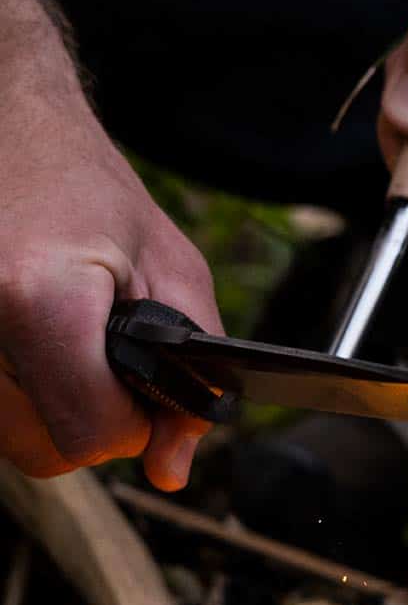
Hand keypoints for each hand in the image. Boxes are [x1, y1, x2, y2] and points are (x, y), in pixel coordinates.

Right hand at [0, 83, 222, 489]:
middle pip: (49, 451)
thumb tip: (172, 470)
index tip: (142, 381)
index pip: (90, 435)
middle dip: (95, 417)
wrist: (7, 133)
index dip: (133, 423)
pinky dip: (23, 395)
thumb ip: (192, 379)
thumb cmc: (90, 191)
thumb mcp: (173, 271)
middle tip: (104, 348)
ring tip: (68, 337)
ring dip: (57, 409)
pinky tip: (33, 344)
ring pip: (18, 442)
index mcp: (36, 298)